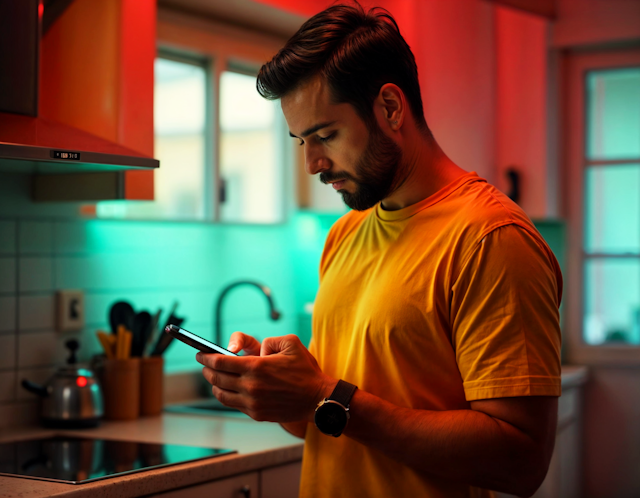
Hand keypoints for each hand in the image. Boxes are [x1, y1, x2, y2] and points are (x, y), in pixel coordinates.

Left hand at [196, 334, 334, 422]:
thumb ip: (269, 340)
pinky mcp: (256, 413)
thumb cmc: (306, 370)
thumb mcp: (290, 343)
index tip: (200, 354)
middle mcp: (251, 386)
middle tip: (204, 364)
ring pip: (221, 394)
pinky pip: (233, 404)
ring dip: (213, 384)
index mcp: (256, 367)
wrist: (318, 399)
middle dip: (207, 369)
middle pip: (217, 378)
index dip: (206, 357)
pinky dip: (226, 396)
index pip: (220, 362)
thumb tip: (257, 349)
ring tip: (213, 377)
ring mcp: (252, 402)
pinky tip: (227, 389)